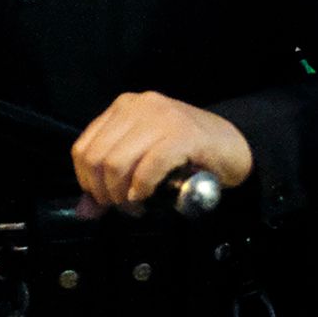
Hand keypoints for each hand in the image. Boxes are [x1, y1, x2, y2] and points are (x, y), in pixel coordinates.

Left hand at [71, 91, 251, 213]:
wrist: (234, 145)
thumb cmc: (187, 153)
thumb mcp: (144, 159)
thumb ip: (113, 179)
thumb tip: (84, 211)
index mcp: (125, 106)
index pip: (83, 148)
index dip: (87, 181)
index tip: (104, 198)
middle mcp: (141, 105)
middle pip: (97, 158)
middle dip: (104, 192)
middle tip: (122, 205)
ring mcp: (163, 117)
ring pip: (117, 163)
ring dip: (122, 194)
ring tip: (136, 204)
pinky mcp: (184, 134)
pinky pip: (148, 167)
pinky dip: (143, 188)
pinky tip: (148, 196)